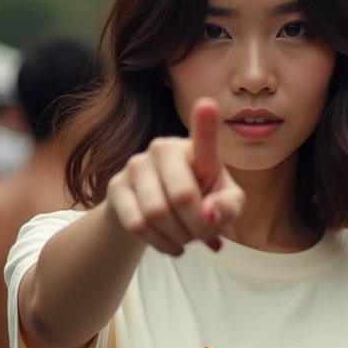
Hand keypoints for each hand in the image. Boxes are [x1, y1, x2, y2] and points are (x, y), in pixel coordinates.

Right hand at [106, 98, 244, 255]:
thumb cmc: (200, 203)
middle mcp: (163, 149)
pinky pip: (137, 224)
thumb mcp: (225, 206)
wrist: (156, 215)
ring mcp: (136, 166)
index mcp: (196, 150)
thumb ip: (230, 206)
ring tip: (187, 238)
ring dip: (178, 237)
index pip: (202, 136)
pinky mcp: (117, 187)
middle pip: (182, 197)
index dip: (205, 122)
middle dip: (198, 227)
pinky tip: (171, 244)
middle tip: (205, 236)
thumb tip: (211, 214)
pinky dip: (159, 243)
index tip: (208, 104)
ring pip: (157, 214)